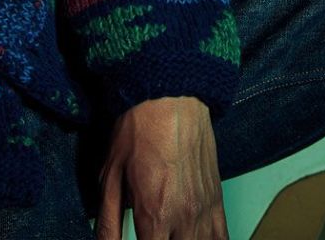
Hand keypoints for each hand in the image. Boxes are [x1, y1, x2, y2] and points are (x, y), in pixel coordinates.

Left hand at [96, 96, 227, 239]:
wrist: (169, 98)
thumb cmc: (139, 130)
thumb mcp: (110, 174)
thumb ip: (108, 219)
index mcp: (154, 215)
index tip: (136, 239)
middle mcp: (183, 219)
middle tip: (151, 235)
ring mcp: (204, 211)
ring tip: (167, 235)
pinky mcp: (217, 201)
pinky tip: (193, 238)